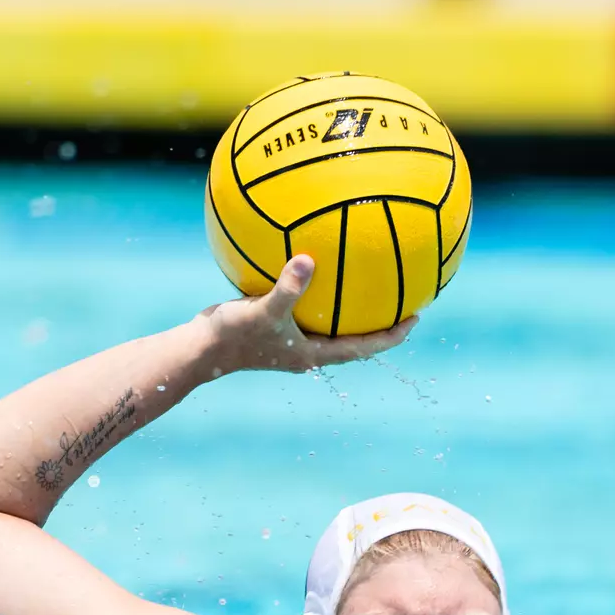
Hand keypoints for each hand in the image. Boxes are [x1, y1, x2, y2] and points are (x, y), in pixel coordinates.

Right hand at [200, 255, 418, 372]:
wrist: (199, 349)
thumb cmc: (232, 336)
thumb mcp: (262, 311)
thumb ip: (288, 288)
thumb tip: (307, 260)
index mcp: (314, 354)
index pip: (364, 348)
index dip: (392, 335)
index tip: (416, 317)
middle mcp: (307, 349)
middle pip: (355, 336)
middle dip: (380, 319)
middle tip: (405, 297)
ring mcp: (292, 338)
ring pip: (331, 322)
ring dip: (351, 306)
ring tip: (370, 280)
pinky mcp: (276, 325)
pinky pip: (307, 305)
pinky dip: (316, 288)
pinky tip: (317, 262)